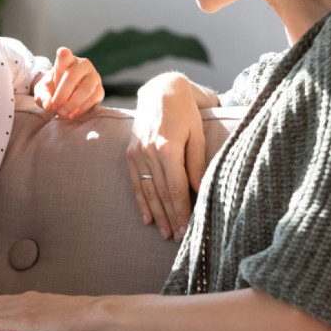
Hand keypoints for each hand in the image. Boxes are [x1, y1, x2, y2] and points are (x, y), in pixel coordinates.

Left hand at [33, 47, 103, 119]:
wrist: (65, 94)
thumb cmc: (53, 89)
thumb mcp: (43, 92)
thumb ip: (43, 97)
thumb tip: (49, 106)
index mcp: (66, 60)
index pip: (65, 55)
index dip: (64, 54)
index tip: (63, 52)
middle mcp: (82, 65)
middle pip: (73, 76)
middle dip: (62, 94)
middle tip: (55, 108)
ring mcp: (93, 76)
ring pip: (86, 89)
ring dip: (73, 104)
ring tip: (62, 114)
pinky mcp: (100, 89)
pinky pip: (94, 98)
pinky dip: (82, 108)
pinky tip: (72, 115)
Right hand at [128, 73, 208, 240]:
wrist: (160, 91)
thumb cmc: (186, 113)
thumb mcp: (197, 135)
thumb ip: (197, 165)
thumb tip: (200, 192)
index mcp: (168, 148)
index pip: (176, 188)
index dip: (182, 212)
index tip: (188, 230)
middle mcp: (149, 152)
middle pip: (161, 193)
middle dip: (171, 218)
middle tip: (179, 239)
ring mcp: (137, 152)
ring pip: (147, 191)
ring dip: (156, 214)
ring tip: (165, 233)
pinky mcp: (130, 152)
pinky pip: (135, 181)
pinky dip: (141, 201)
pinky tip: (146, 218)